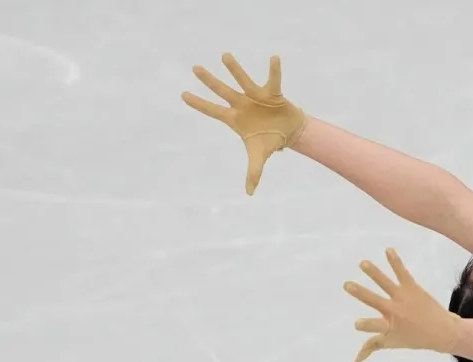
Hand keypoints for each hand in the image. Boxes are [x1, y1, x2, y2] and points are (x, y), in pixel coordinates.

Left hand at [182, 53, 305, 194]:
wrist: (289, 132)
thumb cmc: (269, 141)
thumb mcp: (259, 157)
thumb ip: (253, 173)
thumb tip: (249, 193)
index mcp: (235, 119)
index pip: (213, 111)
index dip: (199, 104)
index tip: (183, 95)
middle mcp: (242, 104)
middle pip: (222, 91)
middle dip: (209, 81)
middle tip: (194, 68)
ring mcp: (255, 96)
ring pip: (242, 80)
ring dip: (234, 69)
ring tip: (224, 56)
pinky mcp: (272, 93)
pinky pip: (274, 79)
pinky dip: (275, 70)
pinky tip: (274, 58)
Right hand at [344, 250, 462, 361]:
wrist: (443, 331)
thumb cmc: (415, 338)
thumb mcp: (392, 343)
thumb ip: (372, 347)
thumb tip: (355, 361)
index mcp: (389, 326)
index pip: (372, 326)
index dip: (365, 326)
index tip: (358, 324)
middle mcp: (395, 311)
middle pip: (374, 301)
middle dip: (360, 293)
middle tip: (347, 285)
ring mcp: (403, 297)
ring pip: (386, 283)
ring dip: (374, 272)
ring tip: (363, 263)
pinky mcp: (412, 287)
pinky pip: (402, 272)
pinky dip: (395, 261)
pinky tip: (388, 250)